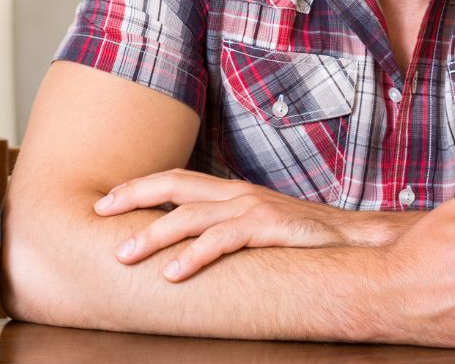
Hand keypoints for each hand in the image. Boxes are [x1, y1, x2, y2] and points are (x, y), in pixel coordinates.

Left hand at [96, 169, 412, 280]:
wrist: (357, 241)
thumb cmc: (304, 240)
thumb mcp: (258, 229)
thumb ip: (225, 231)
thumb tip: (185, 246)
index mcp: (231, 191)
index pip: (175, 180)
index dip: (138, 187)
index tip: (104, 201)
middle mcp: (237, 193)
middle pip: (173, 186)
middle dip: (131, 197)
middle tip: (97, 213)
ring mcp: (252, 208)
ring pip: (190, 216)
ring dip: (152, 235)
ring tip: (124, 255)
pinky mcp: (269, 228)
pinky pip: (222, 241)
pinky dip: (192, 257)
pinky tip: (171, 274)